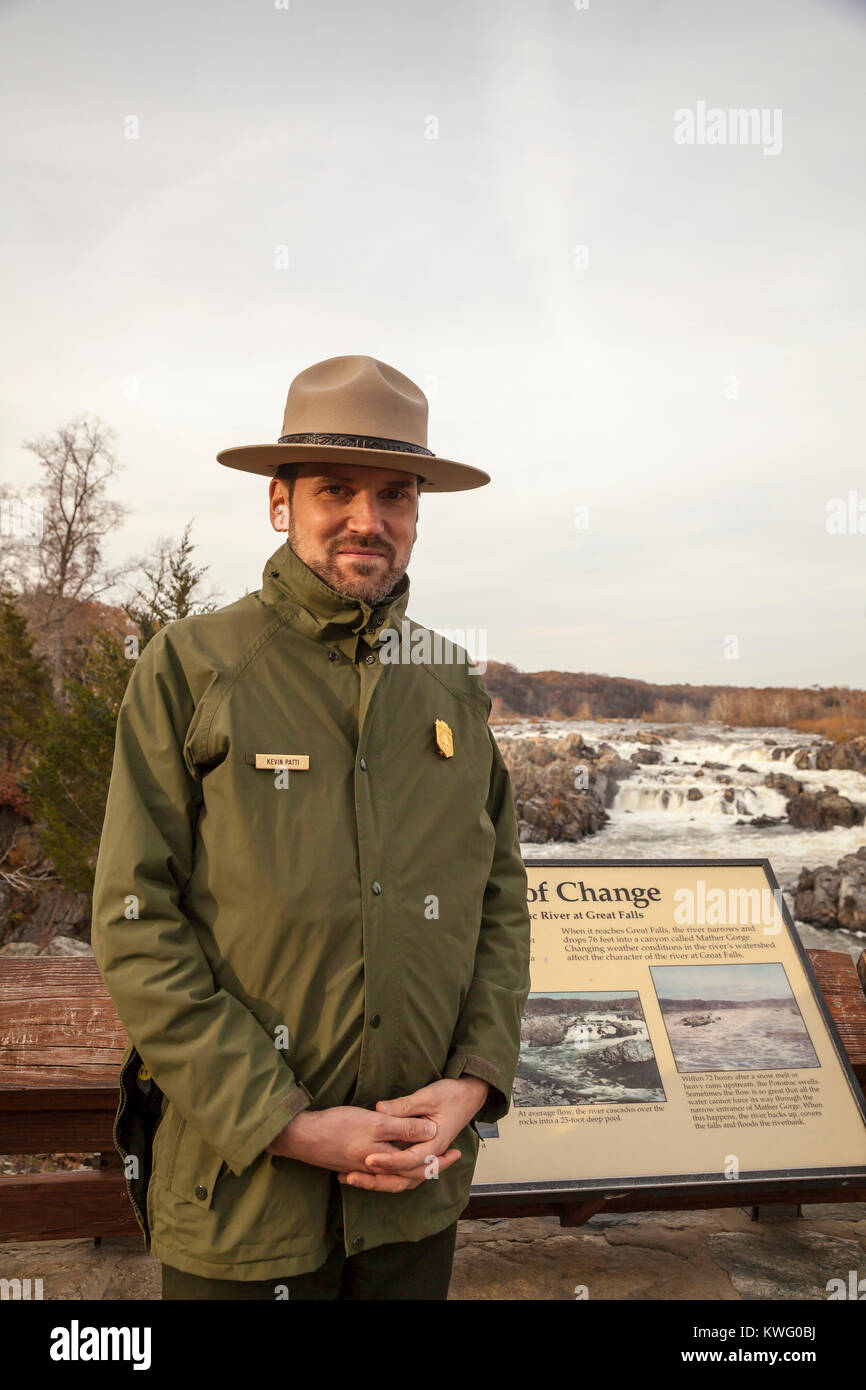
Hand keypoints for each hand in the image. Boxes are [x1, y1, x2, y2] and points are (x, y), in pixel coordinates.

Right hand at [266, 1105, 437, 1176]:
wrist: (302, 1137)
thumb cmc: (338, 1127)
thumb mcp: (376, 1122)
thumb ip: (404, 1126)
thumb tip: (431, 1129)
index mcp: (386, 1161)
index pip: (420, 1166)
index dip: (440, 1159)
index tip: (456, 1151)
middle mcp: (377, 1170)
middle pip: (410, 1175)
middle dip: (431, 1167)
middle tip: (450, 1156)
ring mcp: (364, 1169)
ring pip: (396, 1175)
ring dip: (413, 1168)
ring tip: (427, 1159)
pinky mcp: (353, 1164)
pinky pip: (381, 1172)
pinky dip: (394, 1168)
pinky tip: (394, 1159)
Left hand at [337, 1077, 489, 1193]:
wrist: (469, 1095)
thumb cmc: (451, 1094)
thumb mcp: (428, 1096)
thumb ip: (405, 1106)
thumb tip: (381, 1109)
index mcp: (434, 1144)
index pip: (408, 1160)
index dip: (387, 1161)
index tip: (367, 1159)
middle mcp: (430, 1154)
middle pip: (403, 1177)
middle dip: (376, 1178)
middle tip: (351, 1176)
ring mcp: (426, 1155)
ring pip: (402, 1178)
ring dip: (378, 1180)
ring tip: (351, 1178)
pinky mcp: (420, 1151)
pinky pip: (403, 1169)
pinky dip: (385, 1172)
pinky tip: (366, 1170)